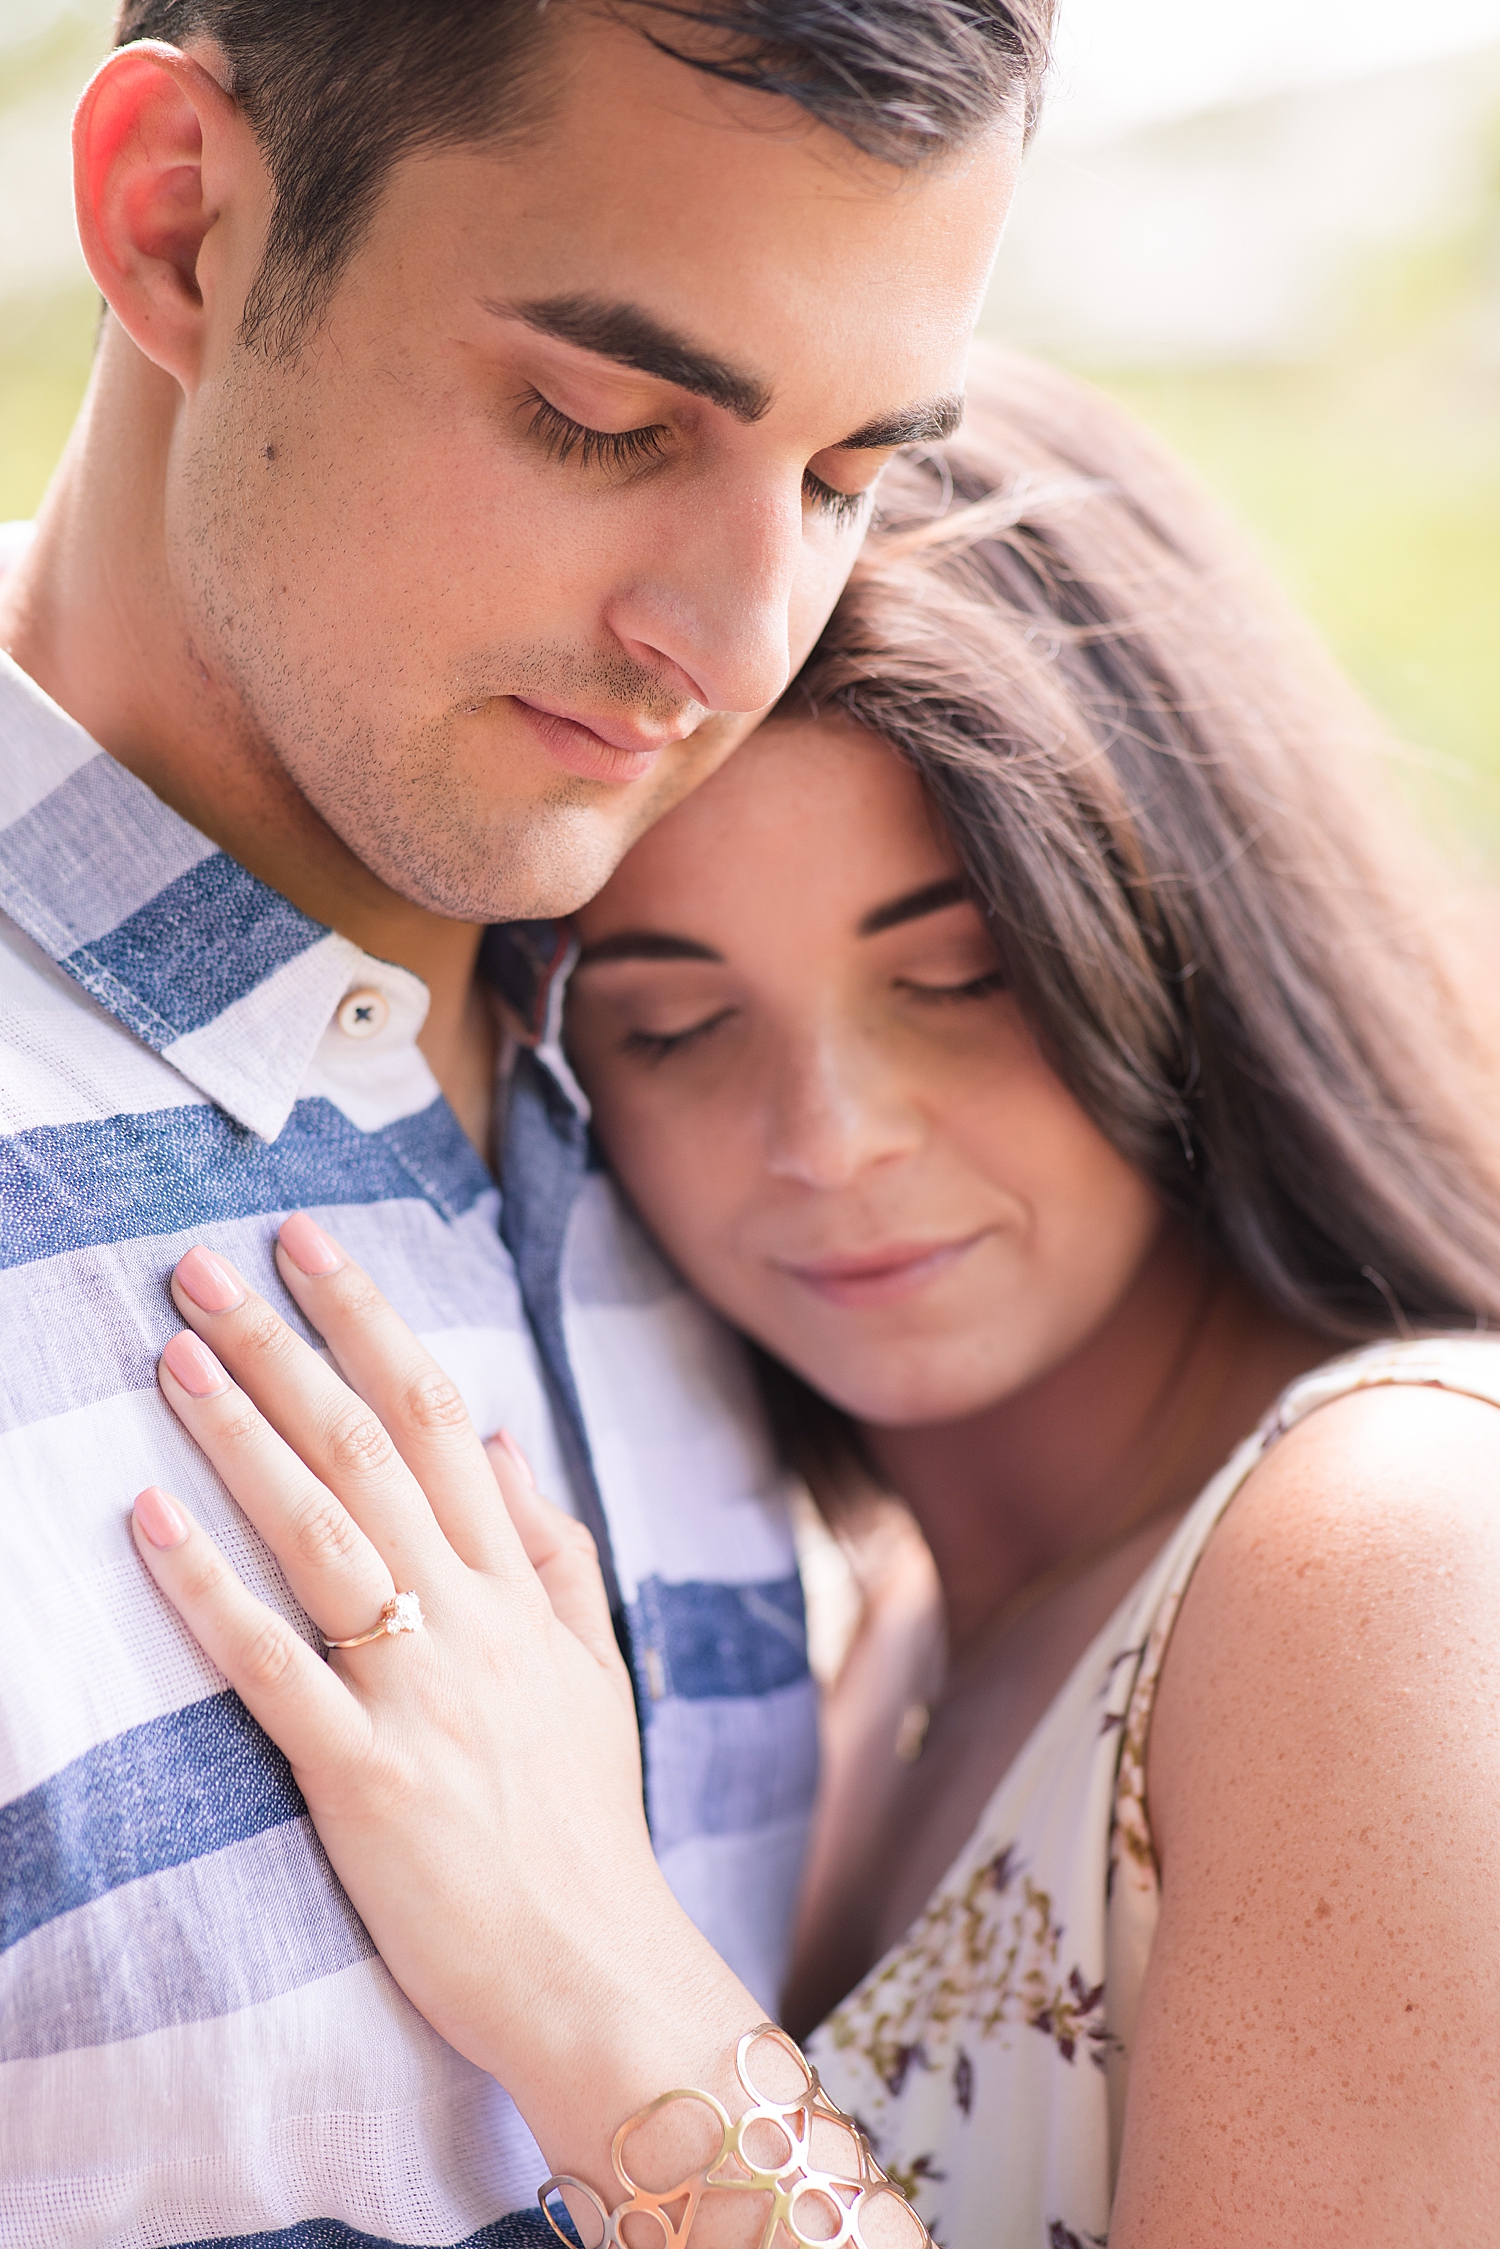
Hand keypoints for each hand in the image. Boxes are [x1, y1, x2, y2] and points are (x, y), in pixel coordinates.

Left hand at [130, 1215, 759, 2193]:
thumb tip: (499, 1438)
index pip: (438, 1417)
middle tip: (202, 1267)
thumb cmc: (585, 1826)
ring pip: (320, 1531)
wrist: (599, 1972)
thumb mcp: (594, 1670)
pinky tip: (150, 1517)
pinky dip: (209, 1587)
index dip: (370, 1321)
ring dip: (241, 1433)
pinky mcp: (362, 1776)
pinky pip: (274, 1664)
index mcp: (518, 1588)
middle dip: (284, 1347)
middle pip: (367, 1450)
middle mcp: (468, 1619)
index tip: (310, 1248)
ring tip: (173, 1353)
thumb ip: (553, 1549)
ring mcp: (417, 1693)